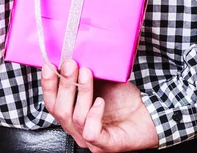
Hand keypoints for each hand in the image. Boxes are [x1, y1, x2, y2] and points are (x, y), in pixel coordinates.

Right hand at [41, 60, 158, 152]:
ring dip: (81, 92)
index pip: (52, 102)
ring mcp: (89, 138)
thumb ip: (87, 73)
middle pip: (60, 110)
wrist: (148, 115)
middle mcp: (77, 128)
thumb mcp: (103, 82)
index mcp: (72, 114)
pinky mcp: (105, 144)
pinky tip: (100, 101)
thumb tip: (78, 53)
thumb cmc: (124, 100)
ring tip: (87, 73)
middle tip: (70, 64)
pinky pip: (91, 132)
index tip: (49, 65)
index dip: (48, 85)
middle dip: (64, 84)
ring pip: (76, 117)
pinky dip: (94, 114)